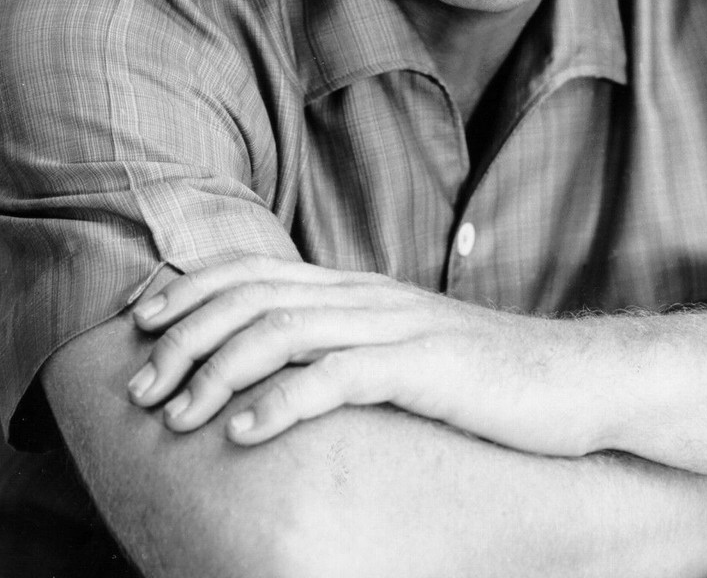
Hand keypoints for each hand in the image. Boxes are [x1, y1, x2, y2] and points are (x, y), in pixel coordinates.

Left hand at [126, 256, 609, 454]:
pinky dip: (283, 402)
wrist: (567, 380)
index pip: (255, 270)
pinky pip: (340, 378)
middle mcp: (365, 295)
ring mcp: (395, 326)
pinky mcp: (424, 367)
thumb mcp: (398, 348)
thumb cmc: (475, 376)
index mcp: (354, 287)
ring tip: (175, 417)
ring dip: (219, 373)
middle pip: (255, 297)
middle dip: (186, 336)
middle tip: (139, 385)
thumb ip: (342, 342)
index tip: (141, 323)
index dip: (191, 289)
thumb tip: (277, 363)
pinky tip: (245, 435)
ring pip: (284, 333)